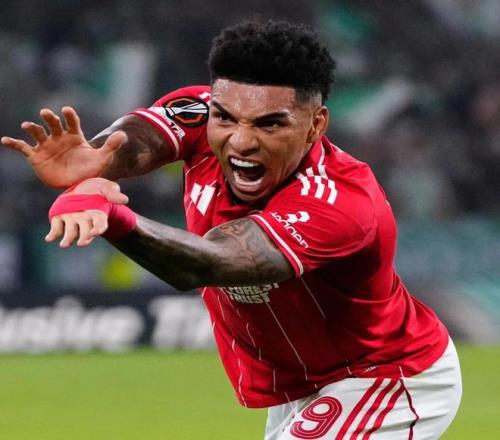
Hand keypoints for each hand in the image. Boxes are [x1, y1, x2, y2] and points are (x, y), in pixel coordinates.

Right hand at [1, 107, 126, 187]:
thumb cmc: (89, 169)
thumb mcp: (102, 159)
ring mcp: (46, 146)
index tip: (67, 110)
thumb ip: (111, 146)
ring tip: (28, 125)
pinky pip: (23, 147)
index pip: (72, 122)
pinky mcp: (36, 156)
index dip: (69, 116)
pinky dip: (14, 143)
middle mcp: (59, 138)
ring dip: (32, 128)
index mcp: (74, 136)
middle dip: (50, 118)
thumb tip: (123, 134)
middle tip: (47, 113)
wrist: (77, 184)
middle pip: (53, 124)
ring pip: (38, 133)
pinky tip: (5, 140)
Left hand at [45, 177, 128, 247]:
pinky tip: (49, 238)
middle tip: (82, 243)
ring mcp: (72, 220)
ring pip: (71, 233)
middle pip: (85, 232)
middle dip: (84, 238)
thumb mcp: (106, 187)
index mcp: (98, 215)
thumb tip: (125, 200)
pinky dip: (53, 235)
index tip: (95, 233)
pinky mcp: (59, 218)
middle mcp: (85, 220)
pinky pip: (56, 228)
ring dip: (68, 239)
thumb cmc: (97, 189)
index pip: (100, 225)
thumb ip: (113, 193)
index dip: (98, 229)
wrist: (81, 187)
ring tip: (64, 244)